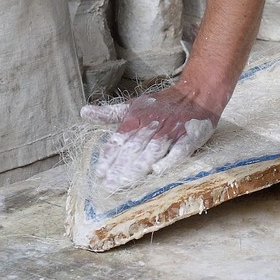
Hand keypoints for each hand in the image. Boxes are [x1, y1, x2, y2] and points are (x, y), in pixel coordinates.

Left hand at [81, 85, 218, 191]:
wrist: (196, 94)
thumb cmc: (161, 104)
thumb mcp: (133, 105)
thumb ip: (109, 113)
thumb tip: (83, 112)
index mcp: (137, 118)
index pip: (120, 139)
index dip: (109, 156)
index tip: (99, 173)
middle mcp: (153, 125)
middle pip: (134, 147)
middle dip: (121, 166)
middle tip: (110, 185)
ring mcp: (172, 131)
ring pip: (153, 149)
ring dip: (139, 166)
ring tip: (126, 182)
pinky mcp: (190, 137)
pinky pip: (180, 150)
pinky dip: (169, 160)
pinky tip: (158, 171)